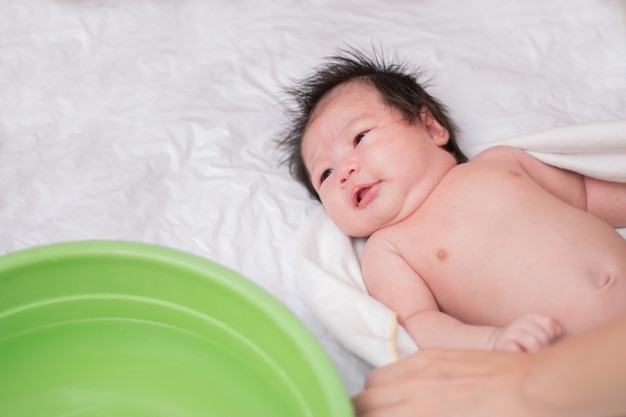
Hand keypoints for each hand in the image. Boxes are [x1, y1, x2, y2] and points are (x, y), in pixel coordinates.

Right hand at [352, 349, 536, 416]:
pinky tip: (407, 394)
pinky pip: (397, 367)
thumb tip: (405, 416)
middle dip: (361, 413)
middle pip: (363, 400)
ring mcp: (421, 367)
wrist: (537, 393)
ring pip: (375, 381)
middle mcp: (411, 388)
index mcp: (416, 414)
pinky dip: (391, 382)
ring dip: (373, 399)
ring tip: (385, 413)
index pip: (365, 414)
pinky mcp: (434, 356)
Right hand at [490, 313, 561, 351]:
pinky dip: (522, 355)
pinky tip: (519, 356)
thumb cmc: (523, 342)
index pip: (547, 323)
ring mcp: (509, 333)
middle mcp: (518, 322)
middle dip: (543, 347)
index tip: (542, 340)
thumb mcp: (535, 332)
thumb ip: (549, 330)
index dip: (549, 334)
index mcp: (528, 318)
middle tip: (536, 351)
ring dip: (534, 353)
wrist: (498, 345)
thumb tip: (558, 331)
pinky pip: (519, 350)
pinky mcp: (502, 344)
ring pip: (533, 342)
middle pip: (542, 335)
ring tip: (530, 355)